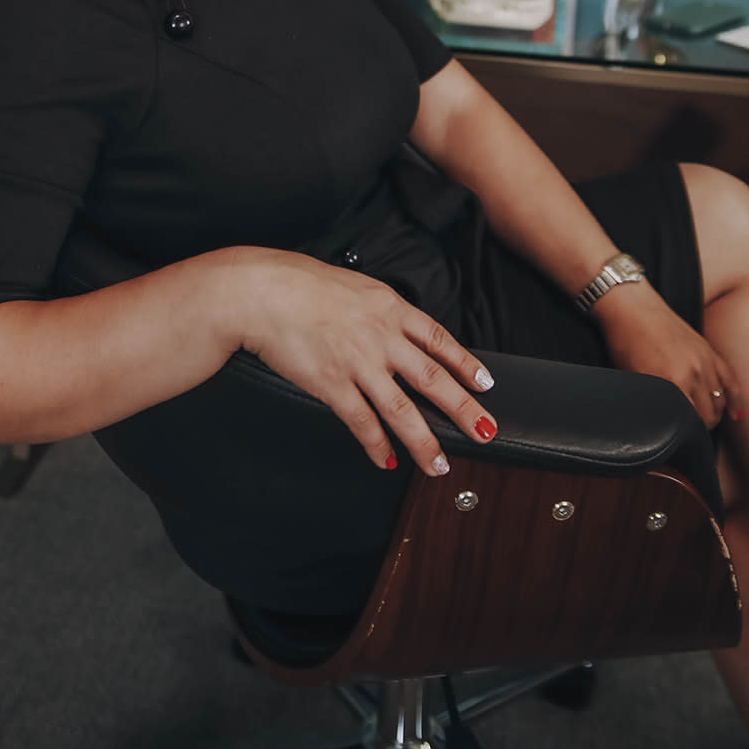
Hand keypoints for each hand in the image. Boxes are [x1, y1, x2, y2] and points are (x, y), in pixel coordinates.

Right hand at [228, 248, 497, 475]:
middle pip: (433, 379)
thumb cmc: (301, 284)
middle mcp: (381, 337)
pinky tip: (385, 458)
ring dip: (425, 442)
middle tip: (485, 432)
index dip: (466, 364)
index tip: (485, 383)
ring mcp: (358, 363)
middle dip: (464, 410)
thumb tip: (399, 328)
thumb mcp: (356, 288)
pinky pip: (361, 421)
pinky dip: (375, 443)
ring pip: (402, 410)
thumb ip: (381, 310)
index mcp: (390, 308)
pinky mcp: (332, 384)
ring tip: (440, 464)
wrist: (263, 292)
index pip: (439, 340)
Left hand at [593, 281, 740, 429]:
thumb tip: (657, 423)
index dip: (683, 436)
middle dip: (699, 428)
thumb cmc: (625, 341)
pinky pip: (730, 381)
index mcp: (670, 383)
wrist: (632, 307)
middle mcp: (692, 373)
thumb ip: (650, 402)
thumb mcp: (631, 378)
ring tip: (702, 423)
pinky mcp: (709, 351)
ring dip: (714, 416)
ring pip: (720, 402)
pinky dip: (734, 400)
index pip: (688, 424)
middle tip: (688, 433)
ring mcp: (704, 361)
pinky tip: (735, 414)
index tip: (676, 440)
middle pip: (707, 417)